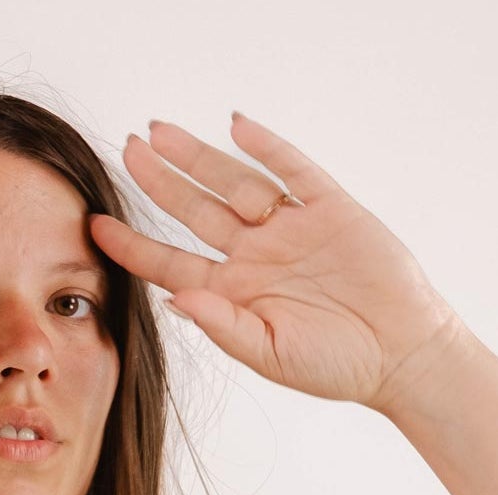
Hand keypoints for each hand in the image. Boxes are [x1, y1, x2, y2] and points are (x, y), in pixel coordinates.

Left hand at [89, 112, 462, 413]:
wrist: (402, 353)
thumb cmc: (337, 365)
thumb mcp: (271, 353)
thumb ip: (223, 326)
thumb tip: (175, 301)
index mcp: (235, 294)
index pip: (171, 263)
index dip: (133, 245)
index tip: (95, 226)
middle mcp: (256, 256)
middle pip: (195, 211)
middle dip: (159, 181)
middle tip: (128, 149)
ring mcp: (291, 228)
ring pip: (235, 183)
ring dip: (199, 157)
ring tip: (161, 132)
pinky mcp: (330, 208)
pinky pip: (293, 169)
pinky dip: (267, 147)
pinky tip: (236, 127)